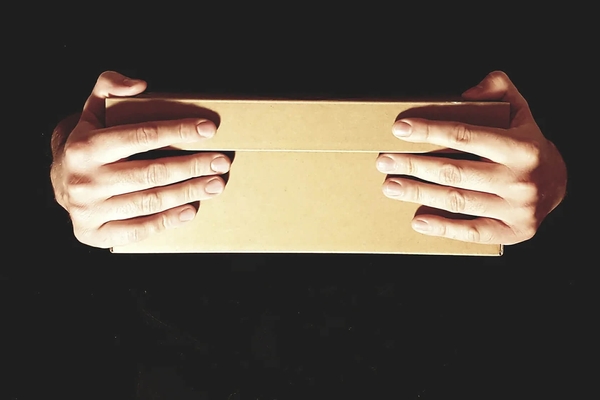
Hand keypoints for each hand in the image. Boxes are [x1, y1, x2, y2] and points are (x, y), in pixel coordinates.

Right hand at [51, 71, 230, 247]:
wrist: (59, 184)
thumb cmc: (87, 145)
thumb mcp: (92, 111)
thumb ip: (109, 86)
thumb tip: (140, 84)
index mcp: (84, 147)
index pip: (141, 136)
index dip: (177, 131)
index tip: (209, 130)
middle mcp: (84, 180)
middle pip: (151, 173)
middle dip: (192, 166)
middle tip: (221, 161)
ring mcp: (89, 210)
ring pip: (149, 202)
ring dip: (188, 192)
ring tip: (215, 183)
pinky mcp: (95, 234)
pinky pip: (139, 230)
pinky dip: (168, 221)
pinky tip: (191, 210)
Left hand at [376, 71, 566, 244]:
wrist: (559, 185)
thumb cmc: (528, 146)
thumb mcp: (520, 111)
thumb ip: (498, 89)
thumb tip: (465, 93)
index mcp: (520, 147)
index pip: (465, 135)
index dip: (429, 131)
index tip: (400, 129)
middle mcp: (520, 179)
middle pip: (454, 171)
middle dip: (414, 165)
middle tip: (385, 161)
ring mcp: (516, 209)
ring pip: (457, 200)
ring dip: (418, 193)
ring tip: (391, 186)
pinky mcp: (511, 232)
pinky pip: (471, 231)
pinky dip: (442, 227)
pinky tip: (418, 219)